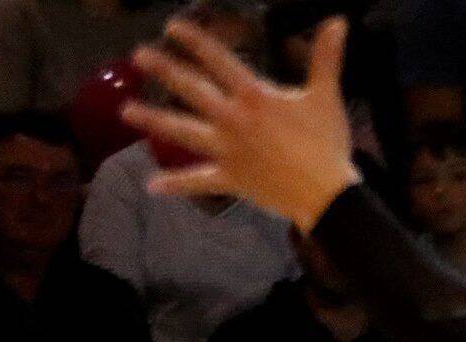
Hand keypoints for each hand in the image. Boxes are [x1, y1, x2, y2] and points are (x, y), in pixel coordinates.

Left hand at [123, 11, 361, 227]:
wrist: (327, 196)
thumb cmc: (327, 145)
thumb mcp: (327, 97)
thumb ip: (326, 58)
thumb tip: (338, 22)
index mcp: (254, 97)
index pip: (218, 62)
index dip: (194, 42)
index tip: (172, 28)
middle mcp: (232, 120)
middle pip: (192, 90)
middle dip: (164, 71)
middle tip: (138, 56)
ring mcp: (227, 150)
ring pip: (184, 133)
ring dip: (154, 121)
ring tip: (126, 112)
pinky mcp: (230, 179)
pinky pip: (199, 181)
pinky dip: (177, 184)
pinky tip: (152, 186)